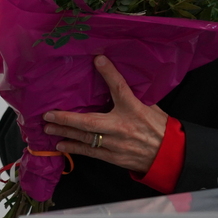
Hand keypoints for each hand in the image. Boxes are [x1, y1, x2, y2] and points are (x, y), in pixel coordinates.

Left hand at [42, 55, 167, 174]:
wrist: (169, 155)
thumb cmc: (158, 127)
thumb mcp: (149, 106)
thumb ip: (131, 96)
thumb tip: (113, 79)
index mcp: (134, 109)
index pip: (120, 88)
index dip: (110, 73)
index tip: (97, 59)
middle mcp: (122, 127)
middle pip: (90, 122)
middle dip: (67, 118)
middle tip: (47, 115)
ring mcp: (117, 144)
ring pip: (86, 138)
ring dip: (66, 133)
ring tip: (48, 129)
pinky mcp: (114, 157)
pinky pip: (91, 152)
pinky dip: (75, 148)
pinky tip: (61, 145)